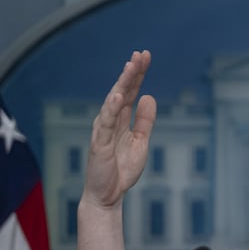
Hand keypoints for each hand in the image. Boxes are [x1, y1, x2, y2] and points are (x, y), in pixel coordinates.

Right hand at [81, 50, 156, 210]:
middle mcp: (110, 121)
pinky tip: (118, 95)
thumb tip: (149, 96)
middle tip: (140, 54)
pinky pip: (106, 123)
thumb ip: (144, 120)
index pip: (130, 91)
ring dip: (122, 84)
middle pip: (121, 91)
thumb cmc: (121, 169)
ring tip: (130, 66)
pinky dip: (112, 108)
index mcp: (121, 120)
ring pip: (113, 102)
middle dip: (131, 72)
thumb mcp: (141, 141)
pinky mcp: (99, 144)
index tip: (145, 55)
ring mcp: (103, 131)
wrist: (108, 195)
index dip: (138, 74)